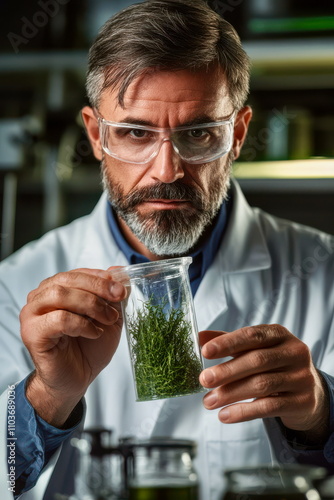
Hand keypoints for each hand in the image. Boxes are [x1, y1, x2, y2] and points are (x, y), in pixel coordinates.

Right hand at [20, 267, 125, 426]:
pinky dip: (81, 324)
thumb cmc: (89, 348)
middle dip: (98, 287)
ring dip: (90, 305)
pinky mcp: (32, 333)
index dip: (100, 277)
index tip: (121, 288)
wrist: (77, 379)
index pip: (76, 273)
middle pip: (66, 280)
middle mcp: (40, 298)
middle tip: (118, 298)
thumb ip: (112, 294)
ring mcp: (32, 315)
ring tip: (107, 319)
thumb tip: (119, 270)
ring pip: (60, 295)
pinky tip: (94, 333)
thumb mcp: (108, 316)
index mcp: (55, 289)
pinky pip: (58, 319)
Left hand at [199, 324, 328, 437]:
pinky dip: (243, 412)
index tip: (205, 351)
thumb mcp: (255, 350)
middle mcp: (294, 352)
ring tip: (208, 402)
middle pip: (257, 360)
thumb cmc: (274, 366)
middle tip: (203, 380)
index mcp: (279, 334)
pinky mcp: (303, 401)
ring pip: (262, 385)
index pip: (252, 335)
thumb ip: (229, 343)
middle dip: (227, 371)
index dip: (228, 342)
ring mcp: (301, 377)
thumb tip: (199, 337)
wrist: (310, 393)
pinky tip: (225, 415)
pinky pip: (269, 407)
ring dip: (230, 394)